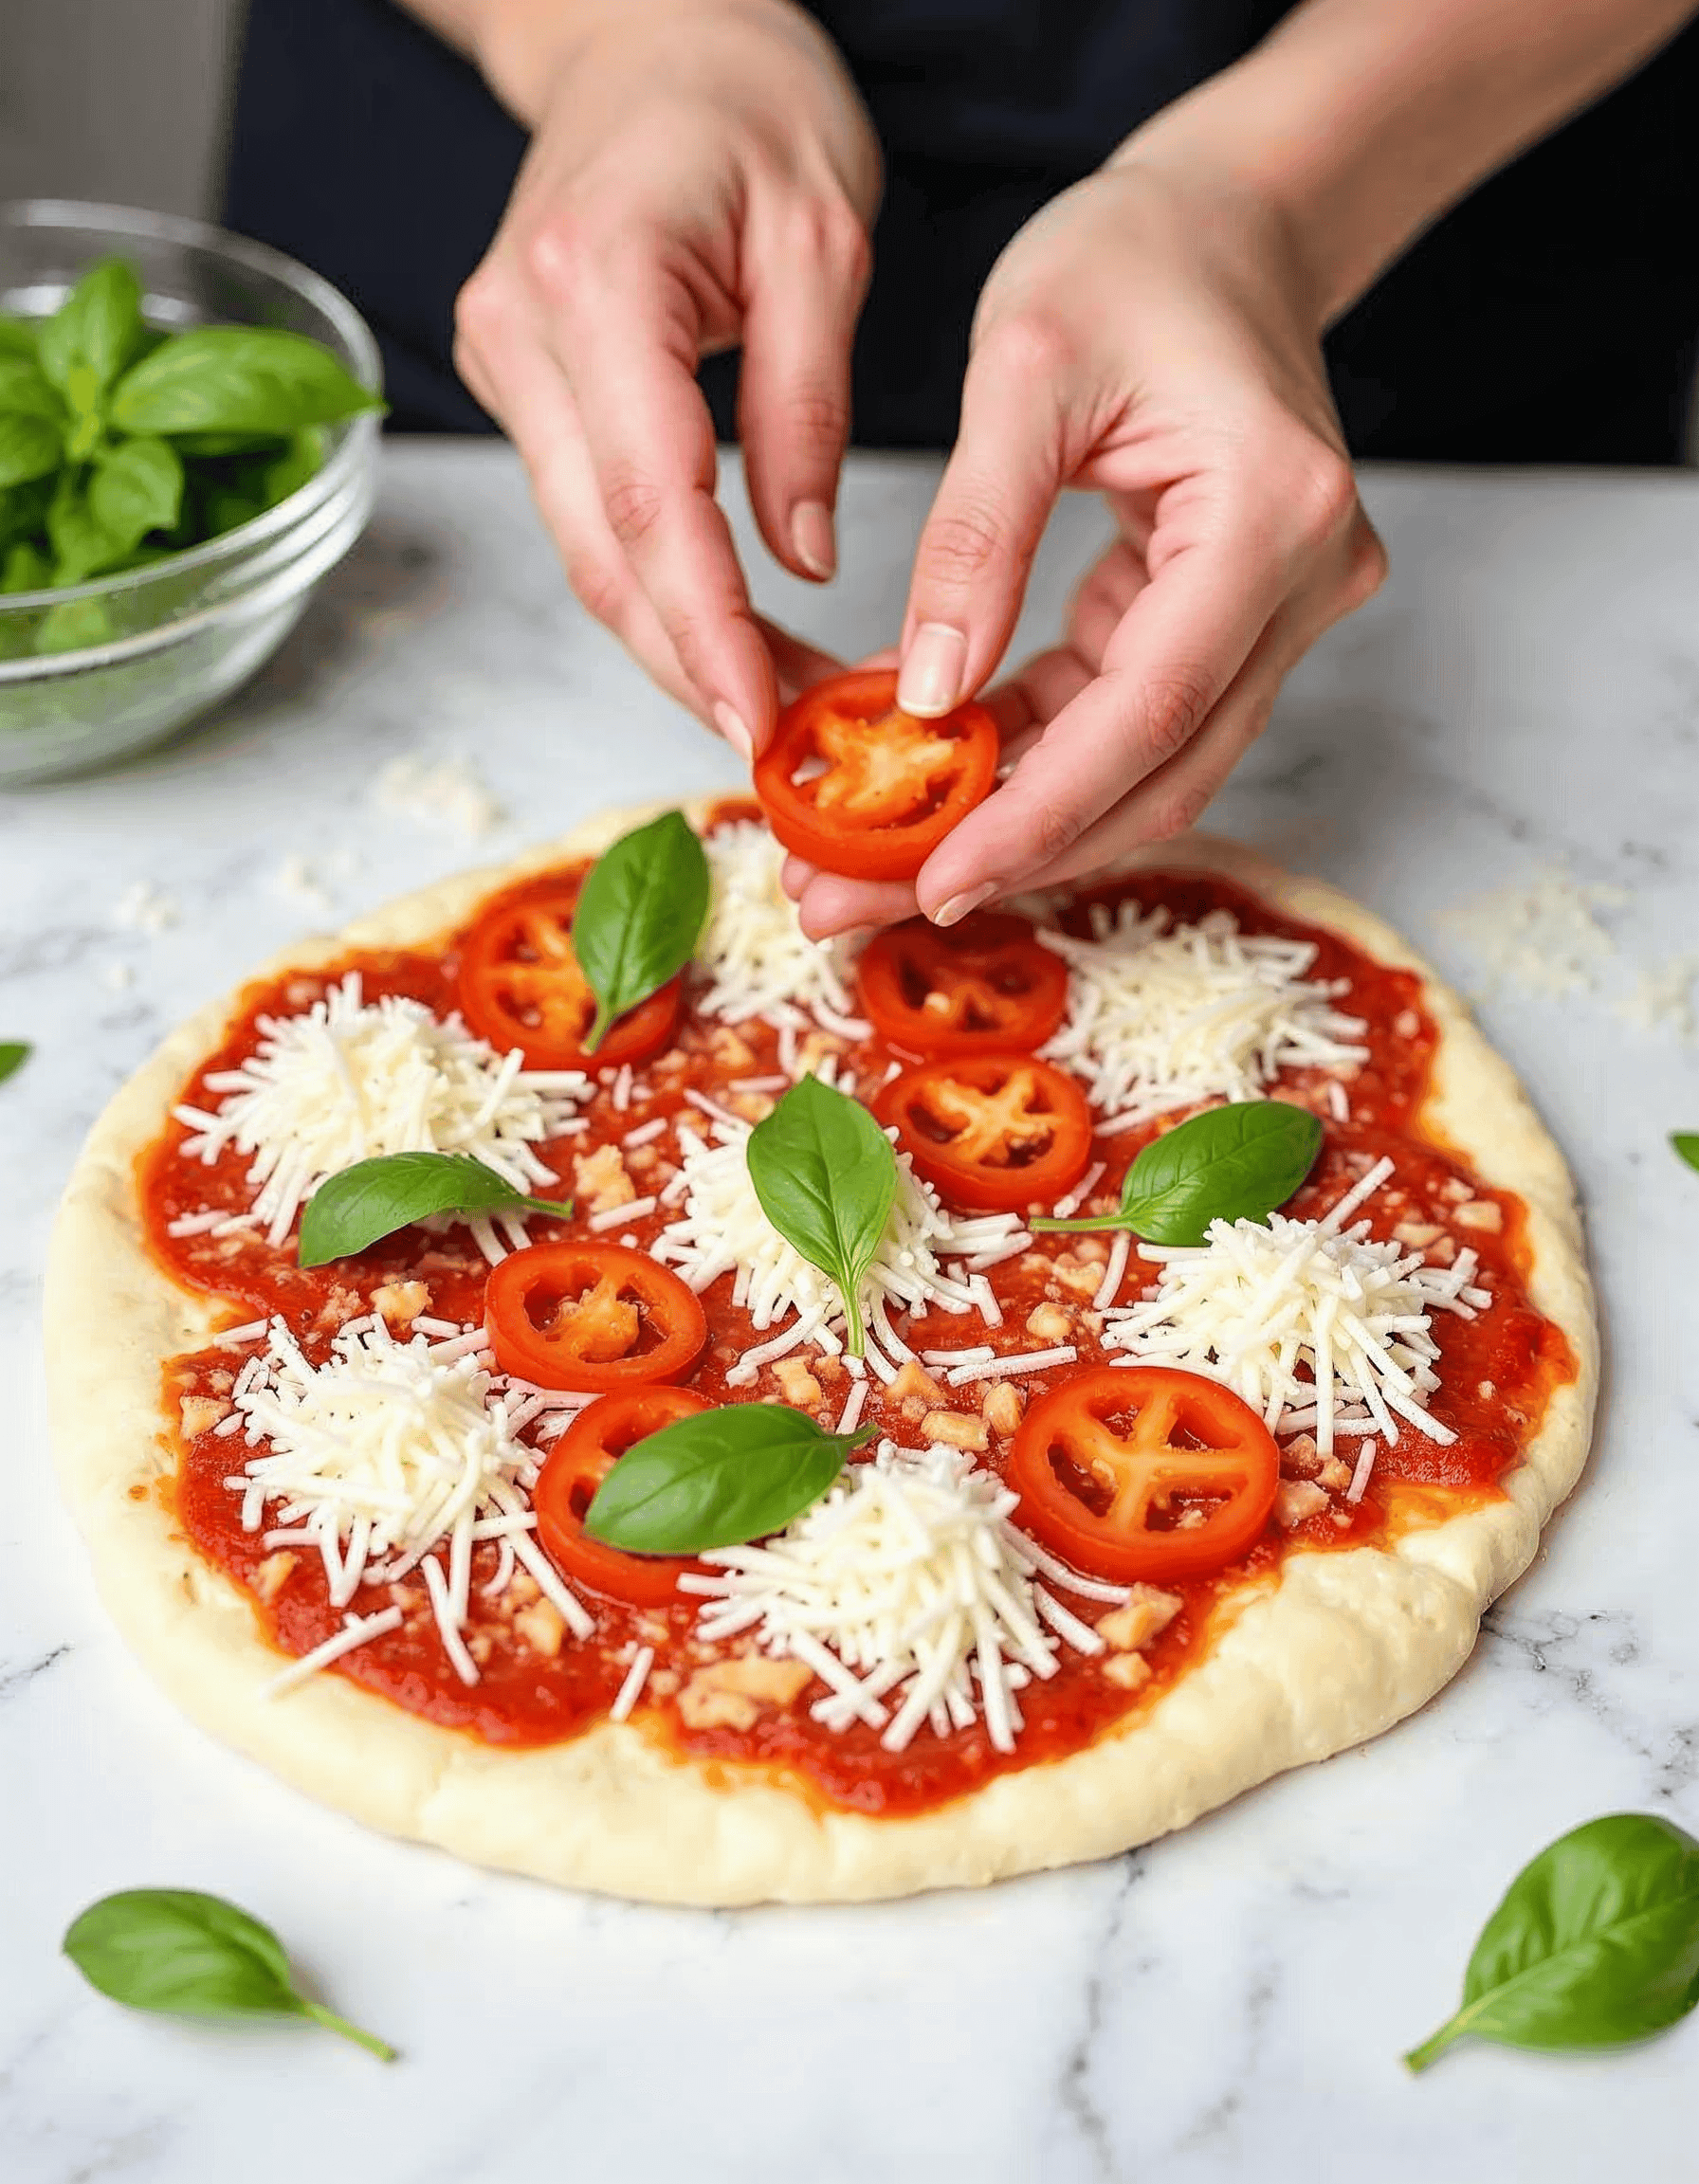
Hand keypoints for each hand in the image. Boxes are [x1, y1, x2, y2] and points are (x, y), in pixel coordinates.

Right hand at [453, 0, 879, 751]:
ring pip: (583, 549)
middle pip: (599, 550)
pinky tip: (719, 634)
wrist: (646, 34)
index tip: (760, 719)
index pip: (651, 497)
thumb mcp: (824, 238)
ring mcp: (506, 360)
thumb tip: (801, 561)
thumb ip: (807, 406)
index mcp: (599, 281)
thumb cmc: (747, 104)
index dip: (703, 626)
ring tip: (764, 707)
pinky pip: (586, 514)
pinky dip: (652, 586)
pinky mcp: (521, 383)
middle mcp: (523, 329)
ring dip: (669, 641)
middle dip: (686, 663)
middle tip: (777, 746)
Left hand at [789, 157, 1384, 938]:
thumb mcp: (1025, 369)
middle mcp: (1302, 586)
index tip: (928, 880)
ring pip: (1146, 770)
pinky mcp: (1227, 623)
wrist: (1227, 223)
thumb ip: (975, 539)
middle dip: (1006, 850)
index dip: (1038, 812)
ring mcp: (1277, 614)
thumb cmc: (1132, 259)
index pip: (1152, 708)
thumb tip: (925, 699)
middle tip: (852, 900)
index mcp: (1272, 514)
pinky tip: (930, 785)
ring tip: (866, 866)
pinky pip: (1125, 721)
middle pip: (1154, 773)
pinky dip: (1031, 759)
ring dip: (1013, 825)